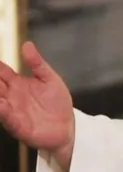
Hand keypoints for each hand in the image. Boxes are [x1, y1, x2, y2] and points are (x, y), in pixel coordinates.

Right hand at [0, 41, 74, 162]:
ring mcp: (11, 110)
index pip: (0, 71)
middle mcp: (10, 95)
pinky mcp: (16, 124)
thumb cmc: (58, 103)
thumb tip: (27, 44)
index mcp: (17, 83)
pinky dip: (2, 109)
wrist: (67, 127)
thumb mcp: (50, 79)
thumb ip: (37, 63)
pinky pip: (5, 116)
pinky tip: (1, 104)